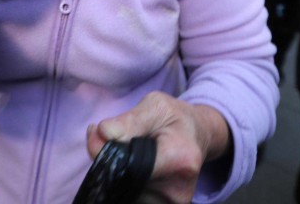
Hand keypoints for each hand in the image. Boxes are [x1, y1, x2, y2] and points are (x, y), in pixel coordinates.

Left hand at [86, 92, 229, 203]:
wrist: (198, 136)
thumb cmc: (175, 118)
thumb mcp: (155, 106)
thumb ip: (128, 120)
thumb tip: (103, 133)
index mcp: (179, 157)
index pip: (130, 166)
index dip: (108, 153)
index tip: (100, 136)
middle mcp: (177, 187)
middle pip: (125, 181)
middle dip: (111, 162)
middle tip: (110, 140)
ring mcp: (172, 202)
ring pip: (126, 191)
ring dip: (118, 173)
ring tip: (129, 153)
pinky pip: (134, 197)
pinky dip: (127, 183)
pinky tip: (134, 167)